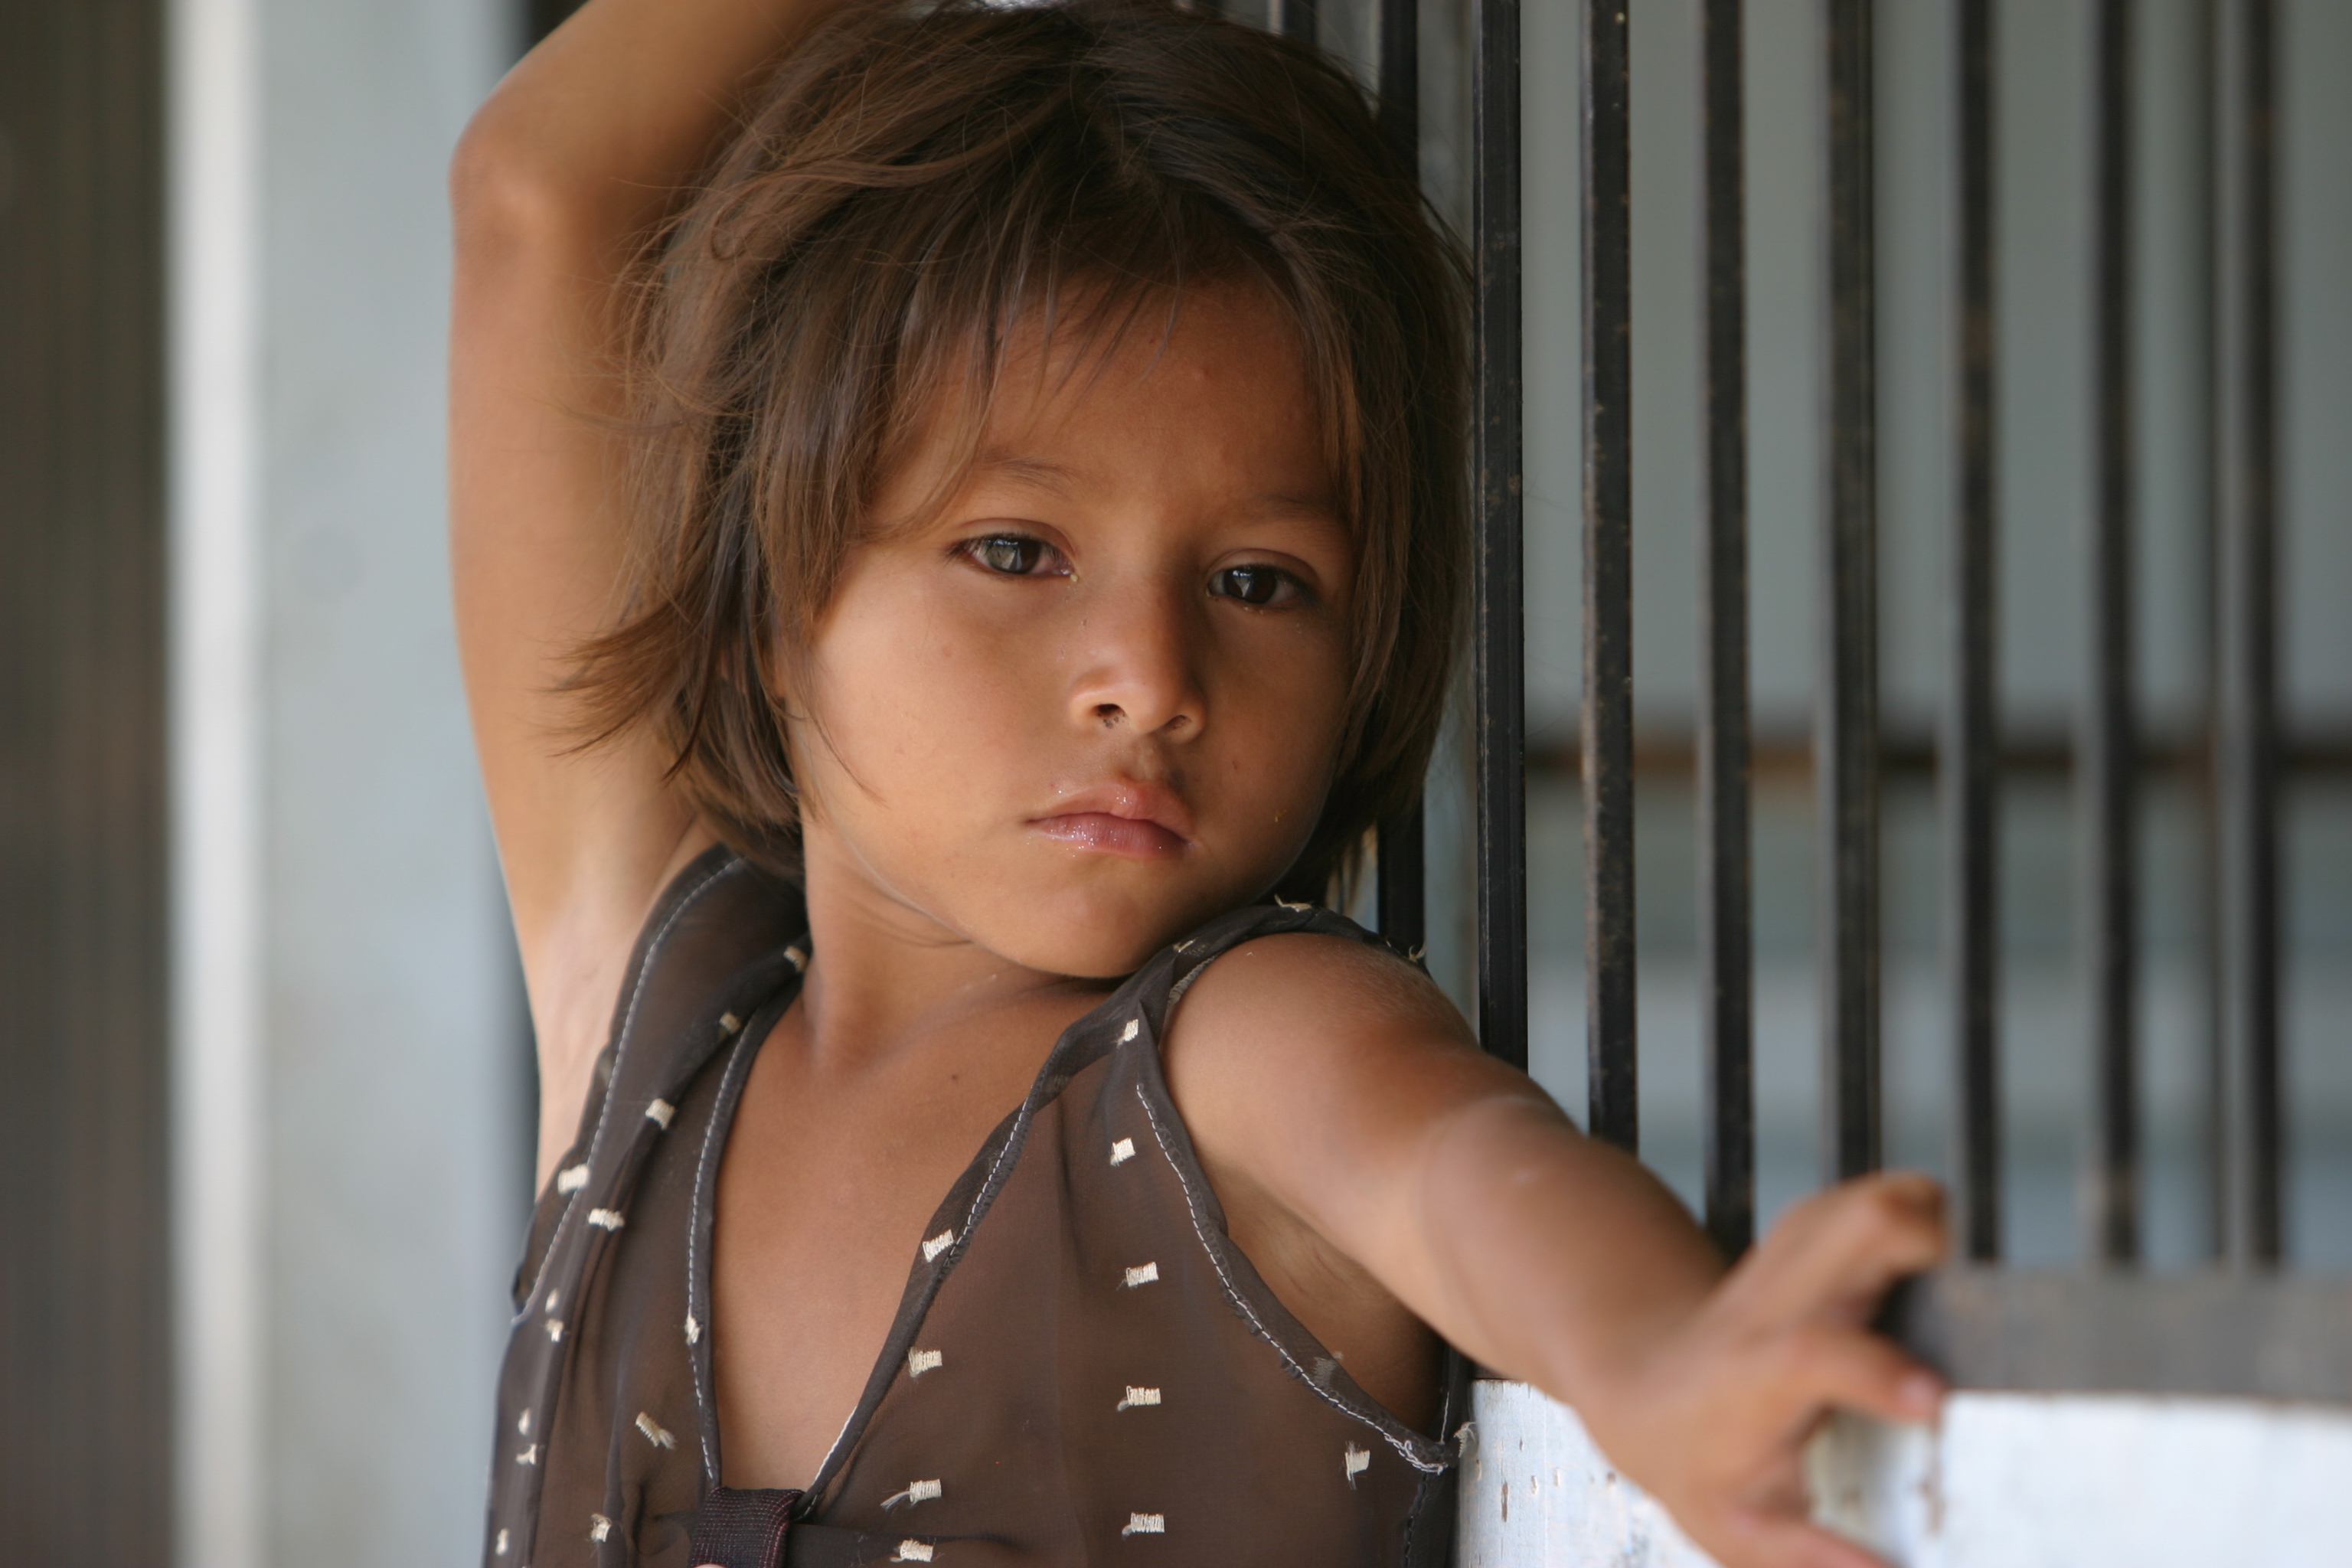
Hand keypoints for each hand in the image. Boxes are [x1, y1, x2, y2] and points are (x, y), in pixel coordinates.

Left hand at [1577, 1172, 1948, 1567]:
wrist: (1647, 1386)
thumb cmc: (1700, 1464)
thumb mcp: (1738, 1530)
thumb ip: (1808, 1557)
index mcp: (1755, 1374)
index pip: (1814, 1355)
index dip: (1876, 1371)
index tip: (1933, 1397)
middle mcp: (1774, 1300)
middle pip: (1857, 1229)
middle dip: (1926, 1247)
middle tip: (1965, 1305)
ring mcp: (1789, 1255)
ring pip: (1872, 1199)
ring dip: (1929, 1228)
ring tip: (1952, 1288)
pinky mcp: (1810, 1230)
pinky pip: (1880, 1199)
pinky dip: (1919, 1220)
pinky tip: (1924, 1272)